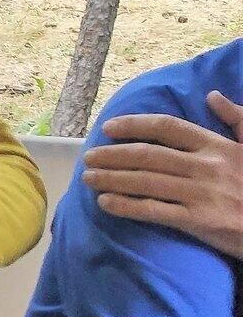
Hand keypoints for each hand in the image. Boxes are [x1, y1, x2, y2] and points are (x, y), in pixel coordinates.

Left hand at [85, 90, 242, 259]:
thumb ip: (237, 120)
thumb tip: (213, 95)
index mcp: (217, 146)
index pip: (168, 127)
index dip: (134, 125)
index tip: (108, 128)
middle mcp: (207, 166)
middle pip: (148, 154)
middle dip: (112, 155)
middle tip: (88, 158)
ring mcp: (203, 194)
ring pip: (145, 181)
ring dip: (111, 179)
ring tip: (88, 179)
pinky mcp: (200, 221)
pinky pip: (155, 210)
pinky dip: (126, 206)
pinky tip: (105, 204)